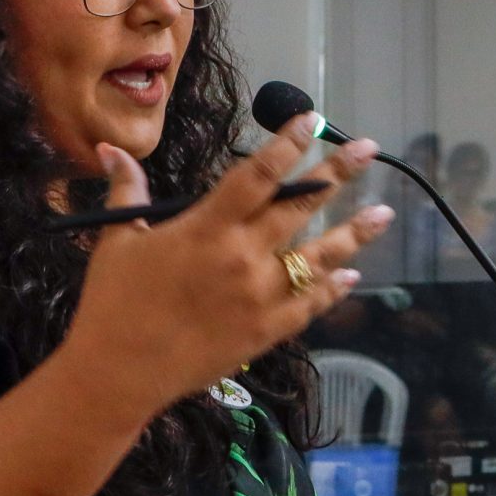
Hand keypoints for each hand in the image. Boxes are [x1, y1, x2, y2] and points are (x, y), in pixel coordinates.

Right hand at [62, 116, 393, 418]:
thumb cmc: (113, 305)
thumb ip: (127, 192)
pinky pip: (311, 305)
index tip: (312, 121)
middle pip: (300, 207)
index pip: (257, 175)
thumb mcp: (116, 242)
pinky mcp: (267, 331)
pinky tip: (353, 275)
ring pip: (320, 257)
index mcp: (206, 228)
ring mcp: (261, 296)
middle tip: (368, 149)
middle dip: (337, 174)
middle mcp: (243, 256)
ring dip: (355, 233)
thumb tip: (110, 150)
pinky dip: (334, 289)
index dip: (287, 145)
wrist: (119, 375)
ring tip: (385, 213)